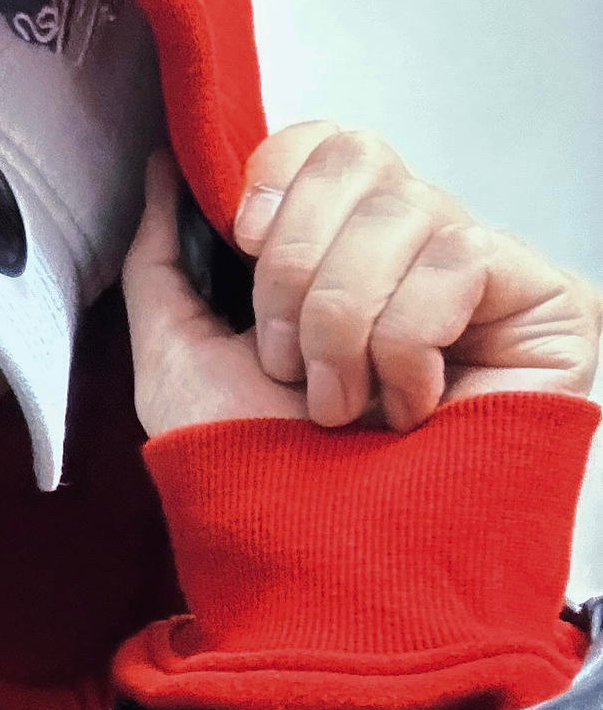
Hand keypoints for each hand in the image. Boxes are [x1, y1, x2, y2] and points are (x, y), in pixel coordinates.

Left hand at [123, 127, 600, 439]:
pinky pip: (458, 263)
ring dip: (344, 324)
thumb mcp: (177, 364)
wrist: (324, 568)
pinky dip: (408, 346)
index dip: (275, 179)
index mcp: (334, 246)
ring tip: (342, 407)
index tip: (240, 247)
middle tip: (288, 365)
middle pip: (356, 157)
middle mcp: (411, 245)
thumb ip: (163, 261)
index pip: (321, 142)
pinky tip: (412, 409)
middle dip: (294, 267)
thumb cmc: (258, 477)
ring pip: (403, 211)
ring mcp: (481, 272)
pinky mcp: (546, 304)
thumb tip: (167, 169)